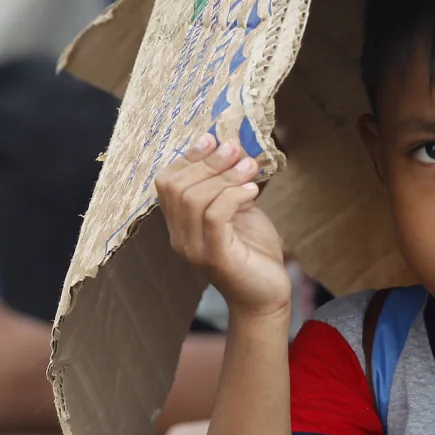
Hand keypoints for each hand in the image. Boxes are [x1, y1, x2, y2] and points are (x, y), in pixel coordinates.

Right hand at [157, 134, 290, 318]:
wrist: (267, 296)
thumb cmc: (254, 253)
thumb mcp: (241, 211)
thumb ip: (230, 186)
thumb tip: (233, 148)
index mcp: (181, 223)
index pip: (167, 182)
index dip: (188, 157)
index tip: (213, 139)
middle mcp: (180, 236)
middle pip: (178, 186)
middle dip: (208, 162)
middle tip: (236, 150)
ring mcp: (194, 248)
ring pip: (193, 198)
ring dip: (224, 176)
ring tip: (249, 169)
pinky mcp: (214, 257)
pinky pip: (214, 216)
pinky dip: (233, 196)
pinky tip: (252, 191)